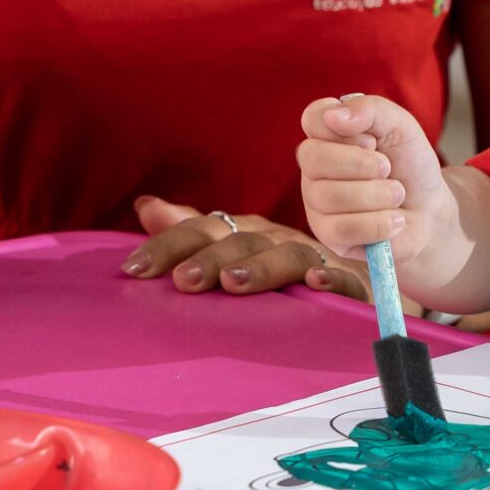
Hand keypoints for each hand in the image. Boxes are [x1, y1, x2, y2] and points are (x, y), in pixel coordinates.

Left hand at [120, 195, 385, 301]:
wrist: (356, 282)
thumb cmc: (279, 271)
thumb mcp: (233, 251)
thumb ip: (189, 233)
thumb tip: (145, 205)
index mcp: (245, 232)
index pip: (202, 230)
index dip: (168, 245)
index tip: (133, 269)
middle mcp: (276, 239)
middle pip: (240, 242)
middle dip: (209, 259)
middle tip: (182, 281)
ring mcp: (315, 258)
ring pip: (287, 257)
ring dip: (261, 268)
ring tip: (233, 285)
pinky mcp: (353, 283)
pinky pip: (345, 279)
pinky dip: (333, 280)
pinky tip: (317, 284)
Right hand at [297, 93, 454, 268]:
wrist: (430, 211)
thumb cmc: (410, 165)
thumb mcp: (401, 126)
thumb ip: (370, 108)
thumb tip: (333, 116)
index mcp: (327, 135)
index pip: (312, 119)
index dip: (343, 129)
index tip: (371, 140)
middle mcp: (314, 167)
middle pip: (312, 158)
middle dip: (360, 163)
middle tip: (388, 168)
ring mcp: (316, 202)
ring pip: (329, 196)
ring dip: (377, 195)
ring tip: (397, 195)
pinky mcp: (327, 235)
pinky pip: (342, 229)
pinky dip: (378, 223)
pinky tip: (394, 220)